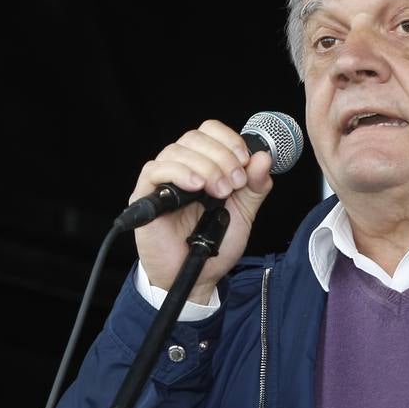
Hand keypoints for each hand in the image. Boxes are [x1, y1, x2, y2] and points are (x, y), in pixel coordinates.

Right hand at [131, 120, 273, 303]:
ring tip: (219, 193)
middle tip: (234, 184)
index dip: (228, 140)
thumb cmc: (214, 245)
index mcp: (204, 165)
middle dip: (221, 157)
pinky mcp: (144, 196)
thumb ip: (255, 186)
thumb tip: (264, 157)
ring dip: (205, 167)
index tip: (245, 161)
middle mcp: (182, 167)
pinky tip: (197, 187)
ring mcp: (162, 181)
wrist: (197, 276)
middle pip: (194, 137)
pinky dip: (180, 173)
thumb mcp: (244, 213)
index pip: (210, 131)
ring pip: (176, 150)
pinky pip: (155, 170)